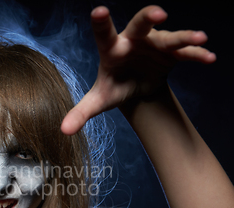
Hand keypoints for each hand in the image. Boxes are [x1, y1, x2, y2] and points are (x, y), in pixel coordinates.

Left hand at [61, 6, 215, 134]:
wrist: (136, 87)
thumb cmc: (114, 87)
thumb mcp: (98, 101)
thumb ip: (81, 113)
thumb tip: (63, 131)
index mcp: (112, 49)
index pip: (104, 35)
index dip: (101, 23)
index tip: (98, 11)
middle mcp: (133, 41)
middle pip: (140, 24)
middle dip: (149, 17)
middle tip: (159, 13)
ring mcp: (154, 44)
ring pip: (169, 36)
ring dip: (184, 36)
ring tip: (199, 37)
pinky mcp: (171, 52)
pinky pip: (185, 52)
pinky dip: (196, 54)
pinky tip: (208, 58)